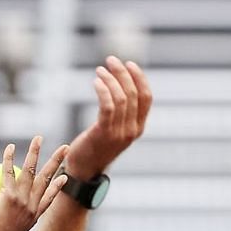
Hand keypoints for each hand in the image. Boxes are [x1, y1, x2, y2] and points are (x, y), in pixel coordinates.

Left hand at [0, 137, 68, 230]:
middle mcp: (33, 206)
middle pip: (47, 178)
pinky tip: (9, 147)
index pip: (49, 199)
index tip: (64, 177)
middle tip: (65, 148)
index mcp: (33, 217)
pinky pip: (8, 171)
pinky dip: (8, 158)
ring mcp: (23, 200)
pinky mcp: (10, 196)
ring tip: (39, 138)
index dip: (58, 187)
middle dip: (57, 161)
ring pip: (31, 170)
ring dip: (35, 152)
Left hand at [65, 56, 151, 177]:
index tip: (129, 64)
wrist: (82, 171)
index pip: (147, 98)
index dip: (140, 78)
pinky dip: (103, 90)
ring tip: (100, 69)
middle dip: (123, 73)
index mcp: (138, 128)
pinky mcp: (103, 133)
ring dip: (111, 79)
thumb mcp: (113, 131)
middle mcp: (132, 130)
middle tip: (111, 60)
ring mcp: (119, 132)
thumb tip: (120, 89)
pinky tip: (95, 81)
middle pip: (134, 94)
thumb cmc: (95, 148)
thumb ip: (121, 116)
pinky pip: (107, 106)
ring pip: (121, 98)